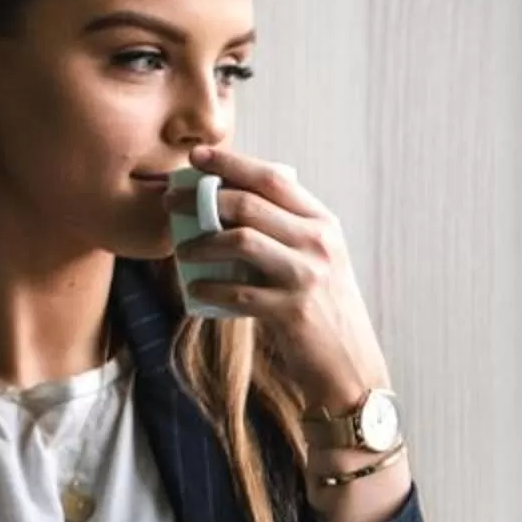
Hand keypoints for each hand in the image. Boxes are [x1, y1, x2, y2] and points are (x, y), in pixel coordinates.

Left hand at [166, 144, 391, 413]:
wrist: (349, 364)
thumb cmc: (323, 308)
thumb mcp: (317, 260)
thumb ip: (286, 230)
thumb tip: (225, 202)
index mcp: (323, 222)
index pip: (272, 179)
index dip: (231, 163)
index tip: (196, 157)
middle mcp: (318, 244)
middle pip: (250, 204)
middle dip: (202, 198)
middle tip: (171, 202)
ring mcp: (306, 277)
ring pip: (241, 241)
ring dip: (202, 243)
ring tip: (183, 251)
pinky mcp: (292, 312)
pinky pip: (237, 292)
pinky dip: (210, 290)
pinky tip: (195, 290)